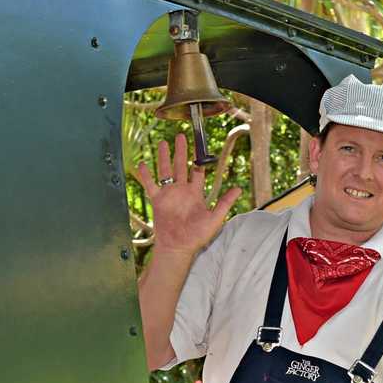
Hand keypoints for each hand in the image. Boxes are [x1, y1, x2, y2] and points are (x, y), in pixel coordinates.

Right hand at [133, 133, 240, 256]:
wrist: (178, 247)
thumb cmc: (196, 236)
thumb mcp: (215, 219)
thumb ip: (225, 203)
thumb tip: (239, 189)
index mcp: (195, 193)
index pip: (197, 171)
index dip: (199, 159)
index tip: (199, 146)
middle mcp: (182, 191)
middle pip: (181, 166)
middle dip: (181, 151)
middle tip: (180, 135)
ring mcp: (169, 194)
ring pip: (165, 170)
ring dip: (164, 157)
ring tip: (163, 142)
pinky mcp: (157, 200)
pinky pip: (150, 185)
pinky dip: (146, 175)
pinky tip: (142, 164)